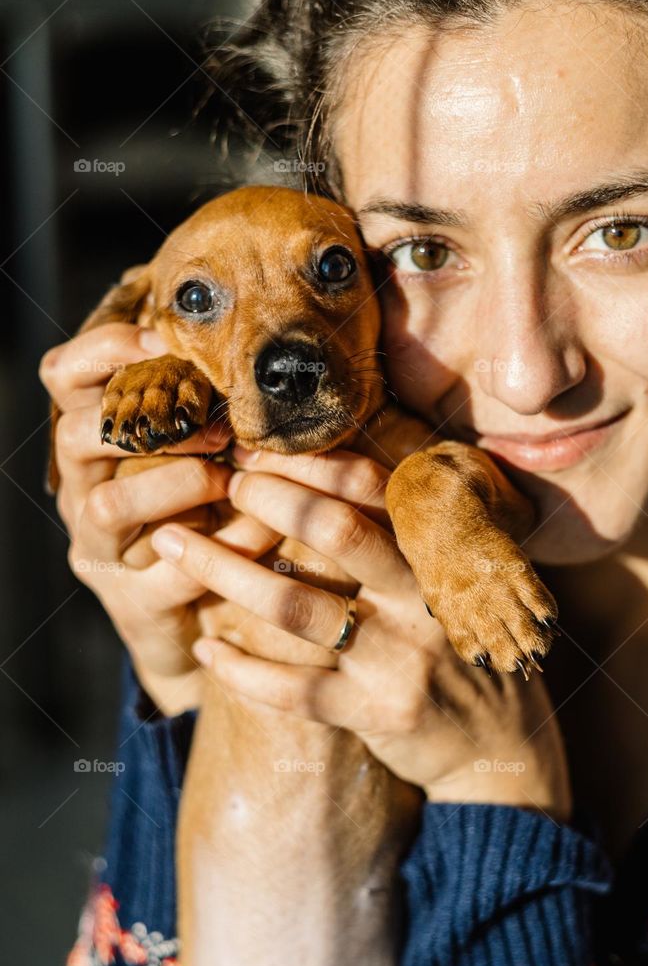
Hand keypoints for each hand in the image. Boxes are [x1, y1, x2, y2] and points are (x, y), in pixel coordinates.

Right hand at [39, 323, 275, 714]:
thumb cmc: (210, 515)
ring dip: (177, 483)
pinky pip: (171, 571)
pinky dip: (225, 547)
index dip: (105, 349)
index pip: (62, 376)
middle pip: (74, 435)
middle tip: (216, 428)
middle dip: (150, 420)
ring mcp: (102, 553)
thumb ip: (210, 408)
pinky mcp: (136, 604)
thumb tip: (256, 352)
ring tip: (229, 481)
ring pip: (108, 504)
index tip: (163, 341)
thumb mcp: (205, 454)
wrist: (204, 623)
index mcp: (93, 443)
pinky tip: (268, 532)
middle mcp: (81, 493)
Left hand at [148, 447, 571, 819]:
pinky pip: (295, 691)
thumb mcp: (447, 588)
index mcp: (436, 558)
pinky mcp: (379, 714)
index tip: (260, 449)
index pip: (375, 490)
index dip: (313, 463)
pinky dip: (242, 669)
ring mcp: (399, 659)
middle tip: (220, 484)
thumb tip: (324, 485)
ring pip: (299, 608)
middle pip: (336, 532)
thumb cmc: (458, 655)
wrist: (502, 753)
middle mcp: (420, 600)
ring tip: (175, 548)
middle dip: (269, 501)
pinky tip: (205, 648)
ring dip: (226, 574)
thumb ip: (401, 544)